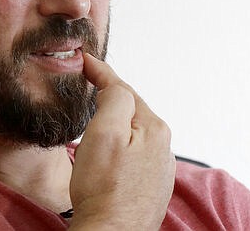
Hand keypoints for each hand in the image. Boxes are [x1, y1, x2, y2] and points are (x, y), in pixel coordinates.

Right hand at [68, 53, 175, 229]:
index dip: (102, 73)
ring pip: (134, 133)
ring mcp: (158, 168)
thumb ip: (115, 99)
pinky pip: (135, 153)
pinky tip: (111, 152)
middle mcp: (162, 147)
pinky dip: (122, 144)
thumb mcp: (104, 133)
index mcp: (153, 128)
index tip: (87, 60)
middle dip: (111, 97)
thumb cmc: (102, 189)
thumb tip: (116, 85)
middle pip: (131, 110)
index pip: (124, 90)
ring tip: (98, 116)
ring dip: (117, 122)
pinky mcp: (151, 185)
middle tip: (90, 82)